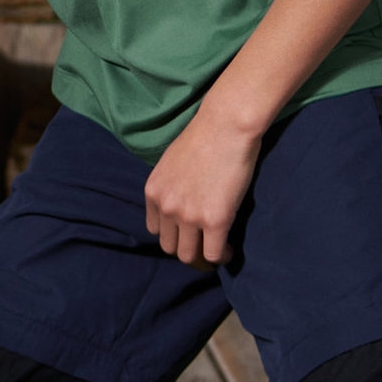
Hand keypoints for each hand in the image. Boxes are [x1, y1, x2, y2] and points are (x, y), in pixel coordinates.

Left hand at [143, 103, 260, 269]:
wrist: (226, 126)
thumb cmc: (204, 137)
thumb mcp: (171, 163)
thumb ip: (170, 186)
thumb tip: (180, 202)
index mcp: (153, 191)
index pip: (155, 229)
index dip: (173, 232)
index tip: (188, 231)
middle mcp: (166, 206)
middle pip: (169, 247)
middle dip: (186, 246)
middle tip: (204, 242)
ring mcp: (188, 215)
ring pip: (189, 256)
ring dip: (202, 255)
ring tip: (217, 247)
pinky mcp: (214, 220)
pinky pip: (213, 254)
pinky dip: (221, 255)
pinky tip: (229, 246)